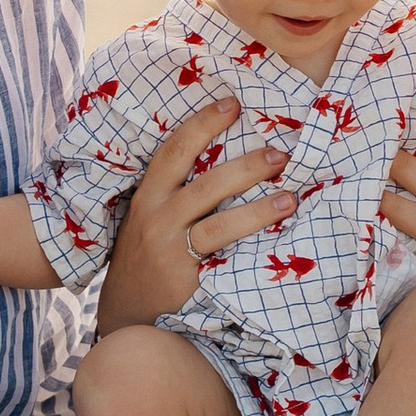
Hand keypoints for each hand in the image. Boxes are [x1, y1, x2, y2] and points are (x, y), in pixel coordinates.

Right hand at [98, 95, 294, 330]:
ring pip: (218, 223)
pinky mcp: (185, 279)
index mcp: (148, 196)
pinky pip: (221, 258)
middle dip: (246, 166)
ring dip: (258, 209)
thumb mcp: (149, 218)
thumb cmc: (146, 256)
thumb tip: (228, 158)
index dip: (203, 124)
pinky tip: (277, 237)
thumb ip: (176, 193)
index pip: (174, 151)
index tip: (232, 102)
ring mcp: (170, 250)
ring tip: (290, 197)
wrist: (125, 313)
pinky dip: (249, 245)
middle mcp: (157, 218)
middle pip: (205, 184)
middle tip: (280, 154)